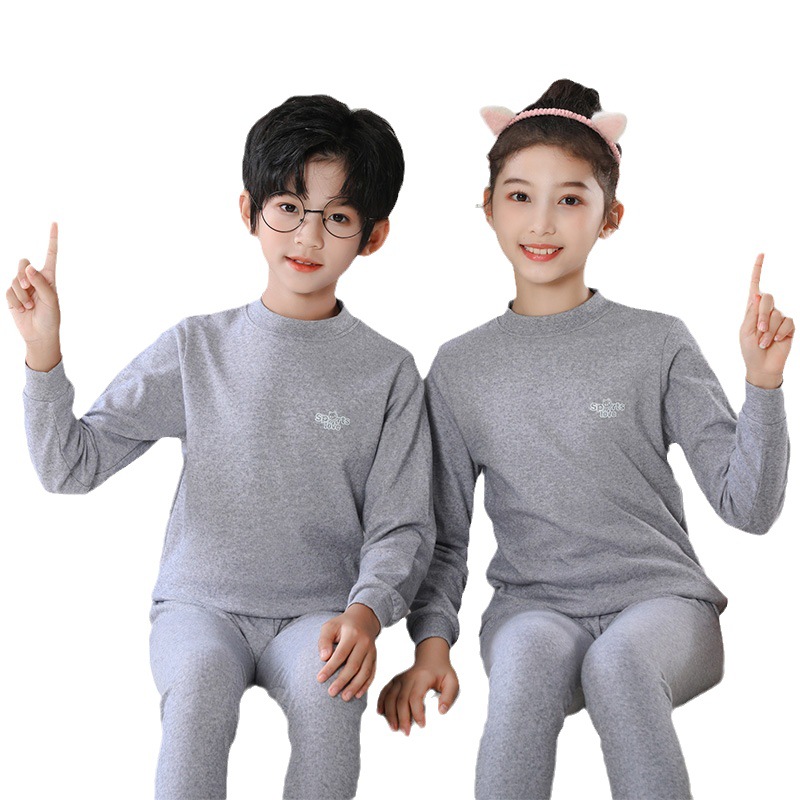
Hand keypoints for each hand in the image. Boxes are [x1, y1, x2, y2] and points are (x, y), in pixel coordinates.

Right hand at [7, 223, 61, 371]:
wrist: (39, 335)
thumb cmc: (51, 318)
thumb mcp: (51, 301)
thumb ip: (41, 284)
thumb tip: (29, 268)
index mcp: (49, 278)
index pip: (50, 255)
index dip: (52, 239)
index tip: (54, 222)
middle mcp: (35, 279)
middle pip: (24, 263)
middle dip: (24, 274)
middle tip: (29, 288)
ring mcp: (22, 286)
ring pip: (15, 278)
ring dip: (22, 293)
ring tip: (30, 305)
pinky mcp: (12, 295)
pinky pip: (9, 291)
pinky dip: (16, 301)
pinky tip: (23, 309)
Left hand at [317, 603, 380, 700]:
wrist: (363, 619)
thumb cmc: (342, 625)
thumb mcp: (330, 626)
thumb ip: (324, 640)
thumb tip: (324, 658)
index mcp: (352, 634)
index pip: (341, 654)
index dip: (330, 667)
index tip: (319, 679)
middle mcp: (365, 643)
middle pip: (354, 665)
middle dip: (342, 680)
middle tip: (331, 693)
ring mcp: (372, 651)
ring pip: (365, 671)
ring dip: (355, 686)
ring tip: (345, 697)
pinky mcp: (375, 658)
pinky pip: (372, 673)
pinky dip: (366, 685)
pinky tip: (358, 694)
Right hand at [376, 637, 458, 734]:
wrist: (431, 657)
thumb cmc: (442, 672)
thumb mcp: (452, 682)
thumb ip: (449, 696)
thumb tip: (441, 711)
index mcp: (422, 677)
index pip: (415, 697)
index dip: (417, 712)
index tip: (422, 725)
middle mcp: (408, 677)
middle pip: (401, 700)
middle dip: (402, 718)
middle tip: (406, 732)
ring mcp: (400, 679)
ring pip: (390, 697)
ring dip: (390, 713)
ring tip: (394, 727)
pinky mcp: (395, 681)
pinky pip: (385, 691)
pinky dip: (381, 702)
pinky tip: (381, 712)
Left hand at [740, 254, 792, 388]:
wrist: (762, 366)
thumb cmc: (750, 350)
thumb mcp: (746, 331)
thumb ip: (752, 313)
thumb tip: (758, 294)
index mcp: (752, 310)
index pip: (755, 287)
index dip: (758, 271)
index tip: (761, 254)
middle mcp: (766, 310)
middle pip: (767, 298)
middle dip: (762, 316)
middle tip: (759, 332)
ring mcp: (779, 318)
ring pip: (777, 314)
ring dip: (769, 331)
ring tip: (764, 343)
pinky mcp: (789, 326)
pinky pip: (787, 323)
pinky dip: (779, 333)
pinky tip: (775, 342)